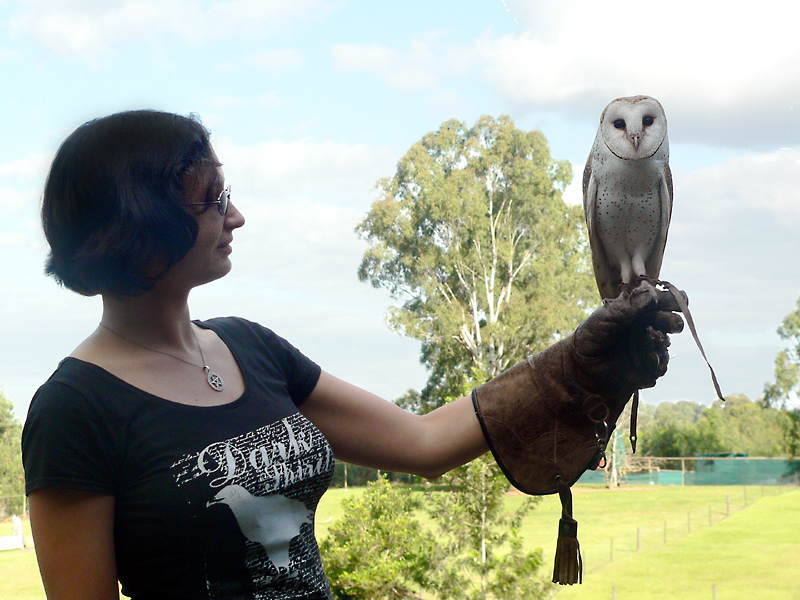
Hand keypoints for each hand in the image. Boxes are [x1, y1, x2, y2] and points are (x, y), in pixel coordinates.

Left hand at [571, 281, 684, 399]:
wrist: (582, 363)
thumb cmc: (593, 334)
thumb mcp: (609, 315)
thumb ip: (631, 305)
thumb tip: (653, 293)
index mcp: (640, 311)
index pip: (665, 303)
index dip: (674, 301)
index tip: (678, 301)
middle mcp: (649, 328)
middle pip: (673, 322)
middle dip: (670, 321)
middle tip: (658, 324)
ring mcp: (650, 348)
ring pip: (667, 343)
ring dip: (658, 341)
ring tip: (646, 339)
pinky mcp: (648, 369)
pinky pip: (661, 365)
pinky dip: (656, 361)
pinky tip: (647, 358)